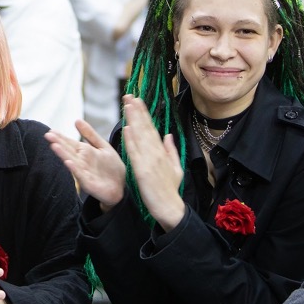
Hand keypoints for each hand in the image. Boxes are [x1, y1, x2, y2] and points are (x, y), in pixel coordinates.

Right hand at [46, 119, 125, 208]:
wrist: (121, 186)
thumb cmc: (111, 167)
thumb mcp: (102, 146)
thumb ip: (90, 134)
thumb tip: (76, 120)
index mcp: (84, 152)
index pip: (69, 142)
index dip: (60, 137)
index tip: (51, 131)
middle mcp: (81, 161)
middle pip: (67, 150)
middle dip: (58, 143)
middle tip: (47, 135)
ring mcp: (83, 172)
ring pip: (71, 161)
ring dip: (62, 154)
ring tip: (54, 146)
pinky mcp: (88, 183)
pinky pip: (80, 175)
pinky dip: (74, 169)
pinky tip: (68, 162)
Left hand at [120, 95, 185, 229]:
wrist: (170, 208)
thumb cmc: (170, 189)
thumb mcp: (175, 168)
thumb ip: (171, 150)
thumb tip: (167, 134)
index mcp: (162, 152)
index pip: (151, 128)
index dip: (144, 113)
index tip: (137, 100)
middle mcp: (156, 153)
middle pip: (145, 128)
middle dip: (137, 111)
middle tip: (130, 95)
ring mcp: (150, 161)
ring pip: (140, 137)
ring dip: (134, 120)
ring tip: (128, 105)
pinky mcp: (142, 171)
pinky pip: (135, 153)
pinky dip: (131, 141)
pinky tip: (127, 128)